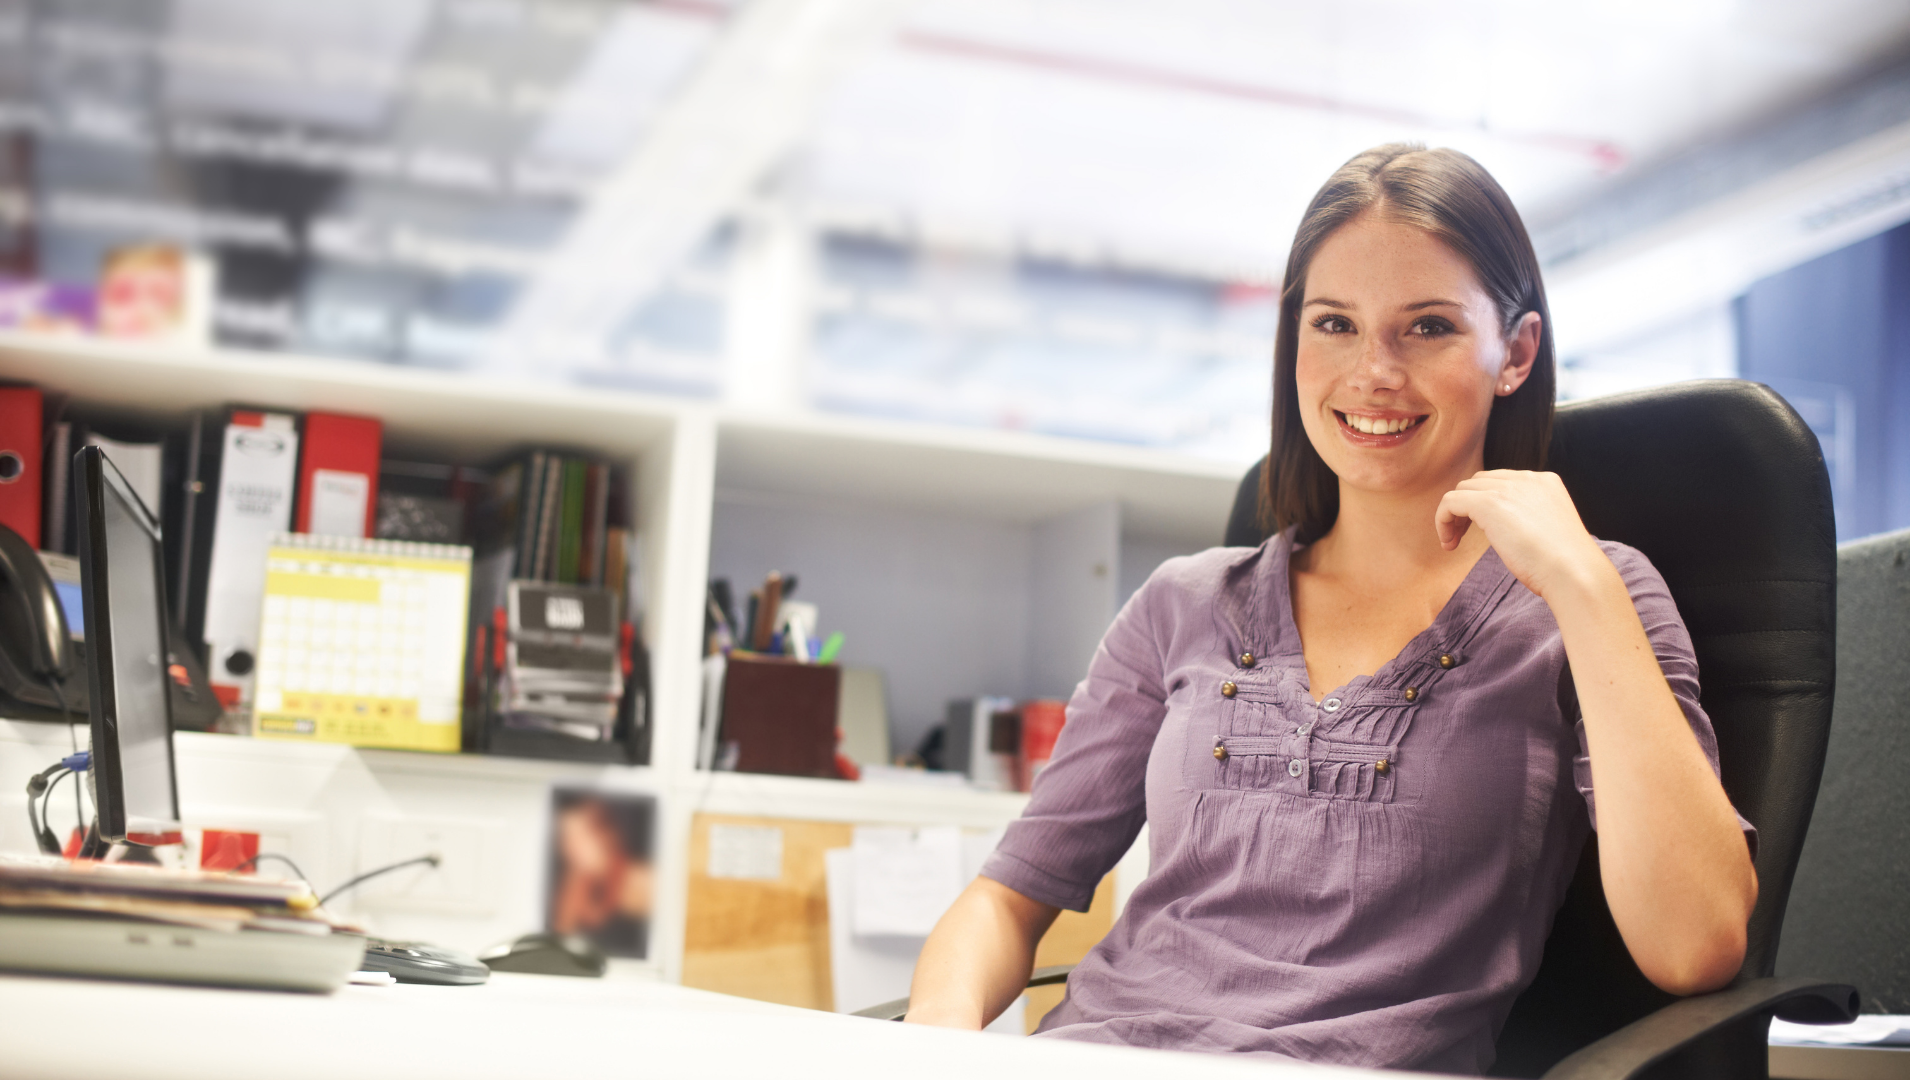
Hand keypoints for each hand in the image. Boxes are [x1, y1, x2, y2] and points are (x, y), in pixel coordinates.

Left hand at [1433, 470, 1606, 601]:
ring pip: (1462, 490)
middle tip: (1462, 537)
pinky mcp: (1490, 503)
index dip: (1483, 504)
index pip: (1500, 481)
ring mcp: (1509, 489)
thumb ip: (1526, 518)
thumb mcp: (1546, 530)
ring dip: (1452, 515)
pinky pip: (1450, 502)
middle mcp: (1527, 479)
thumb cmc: (1563, 565)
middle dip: (1466, 507)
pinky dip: (1442, 521)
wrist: (1574, 573)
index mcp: (1544, 482)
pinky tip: (1449, 544)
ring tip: (1453, 542)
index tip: (1477, 530)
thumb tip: (1500, 526)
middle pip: (1479, 482)